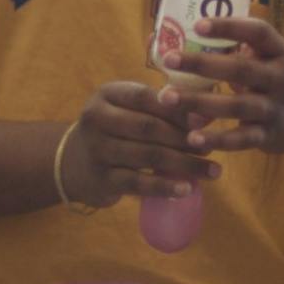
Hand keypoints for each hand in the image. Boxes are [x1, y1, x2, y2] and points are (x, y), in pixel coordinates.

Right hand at [59, 82, 218, 208]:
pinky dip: (165, 187)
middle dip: (183, 137)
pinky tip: (186, 189)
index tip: (205, 119)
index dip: (176, 108)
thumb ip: (161, 107)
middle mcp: (97, 119)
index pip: (145, 97)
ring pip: (148, 156)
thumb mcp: (127, 108)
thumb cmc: (114, 129)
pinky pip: (138, 183)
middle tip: (211, 146)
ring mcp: (98, 150)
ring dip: (184, 163)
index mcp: (108, 94)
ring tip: (211, 170)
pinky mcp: (102, 179)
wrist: (72, 162)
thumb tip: (208, 113)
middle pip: (149, 127)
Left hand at [161, 17, 283, 157]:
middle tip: (168, 59)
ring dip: (200, 102)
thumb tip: (176, 45)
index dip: (230, 26)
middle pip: (241, 69)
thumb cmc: (274, 79)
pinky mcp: (268, 135)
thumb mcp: (266, 59)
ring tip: (167, 97)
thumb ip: (233, 53)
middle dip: (202, 63)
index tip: (198, 24)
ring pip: (237, 105)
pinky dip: (217, 139)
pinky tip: (192, 137)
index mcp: (279, 52)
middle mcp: (280, 78)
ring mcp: (275, 108)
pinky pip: (241, 138)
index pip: (258, 32)